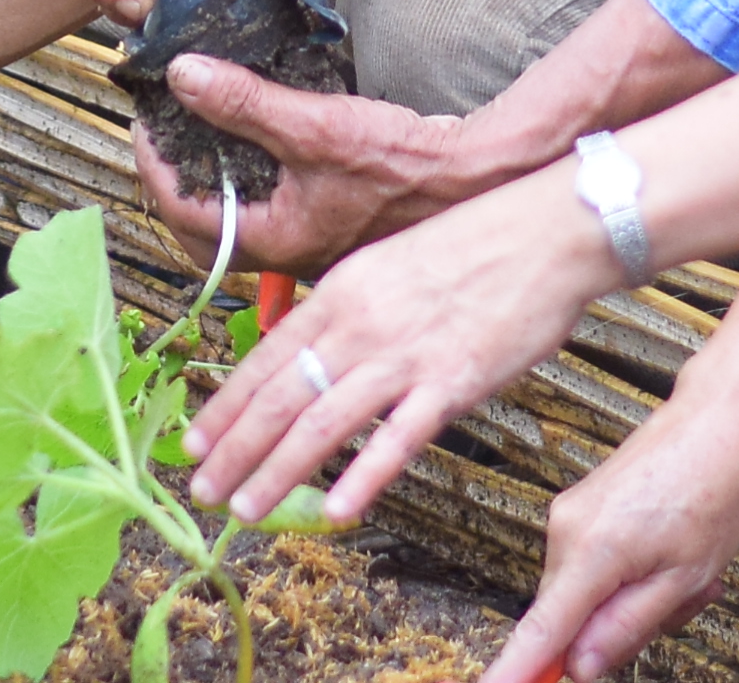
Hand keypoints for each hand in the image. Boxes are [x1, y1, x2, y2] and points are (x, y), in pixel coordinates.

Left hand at [133, 59, 472, 275]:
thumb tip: (184, 75)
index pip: (180, 211)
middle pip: (196, 230)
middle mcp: (282, 253)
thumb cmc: (404, 163)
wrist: (470, 179)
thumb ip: (247, 102)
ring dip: (205, 182)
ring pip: (229, 222)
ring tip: (194, 134)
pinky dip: (241, 181)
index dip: (151, 163)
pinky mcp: (321, 224)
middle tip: (161, 134)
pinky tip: (248, 145)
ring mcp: (303, 242)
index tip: (144, 121)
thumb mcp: (317, 124)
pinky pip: (260, 210)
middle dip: (170, 183)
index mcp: (273, 242)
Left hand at [183, 171, 623, 524]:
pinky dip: (364, 476)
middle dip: (234, 450)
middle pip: (280, 397)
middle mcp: (360, 324)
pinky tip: (337, 509)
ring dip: (277, 471)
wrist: (544, 230)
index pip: (265, 359)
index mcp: (341, 292)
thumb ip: (346, 311)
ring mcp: (405, 355)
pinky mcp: (453, 382)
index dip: (224, 406)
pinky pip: (399, 437)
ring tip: (245, 508)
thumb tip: (309, 350)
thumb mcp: (387, 264)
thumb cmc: (472, 245)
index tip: (194, 443)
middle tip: (201, 490)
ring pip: (323, 422)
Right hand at [481, 383, 738, 682]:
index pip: (541, 631)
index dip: (515, 670)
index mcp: (592, 551)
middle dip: (617, 626)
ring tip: (683, 568)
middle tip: (679, 599)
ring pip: (587, 594)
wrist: (716, 421)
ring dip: (631, 597)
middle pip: (570, 617)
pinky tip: (668, 550)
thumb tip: (581, 666)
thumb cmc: (712, 489)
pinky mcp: (579, 508)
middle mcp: (566, 530)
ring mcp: (569, 515)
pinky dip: (627, 573)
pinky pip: (593, 565)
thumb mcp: (683, 578)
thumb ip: (626, 627)